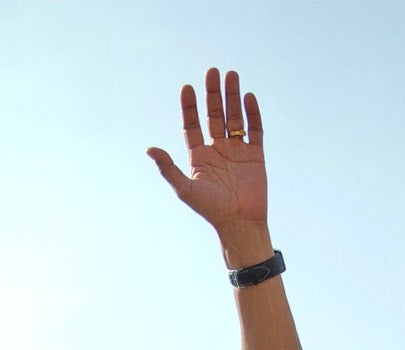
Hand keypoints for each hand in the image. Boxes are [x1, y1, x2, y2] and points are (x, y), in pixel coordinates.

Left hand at [147, 68, 273, 266]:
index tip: (187, 88)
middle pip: (214, 115)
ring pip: (234, 117)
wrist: (240, 223)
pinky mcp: (255, 154)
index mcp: (199, 156)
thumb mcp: (185, 189)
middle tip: (212, 72)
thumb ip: (168, 168)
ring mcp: (237, 151)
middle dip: (213, 94)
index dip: (190, 107)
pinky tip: (248, 96)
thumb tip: (149, 148)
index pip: (192, 125)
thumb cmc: (210, 209)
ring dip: (232, 96)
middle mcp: (217, 150)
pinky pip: (254, 129)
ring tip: (231, 75)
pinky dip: (252, 113)